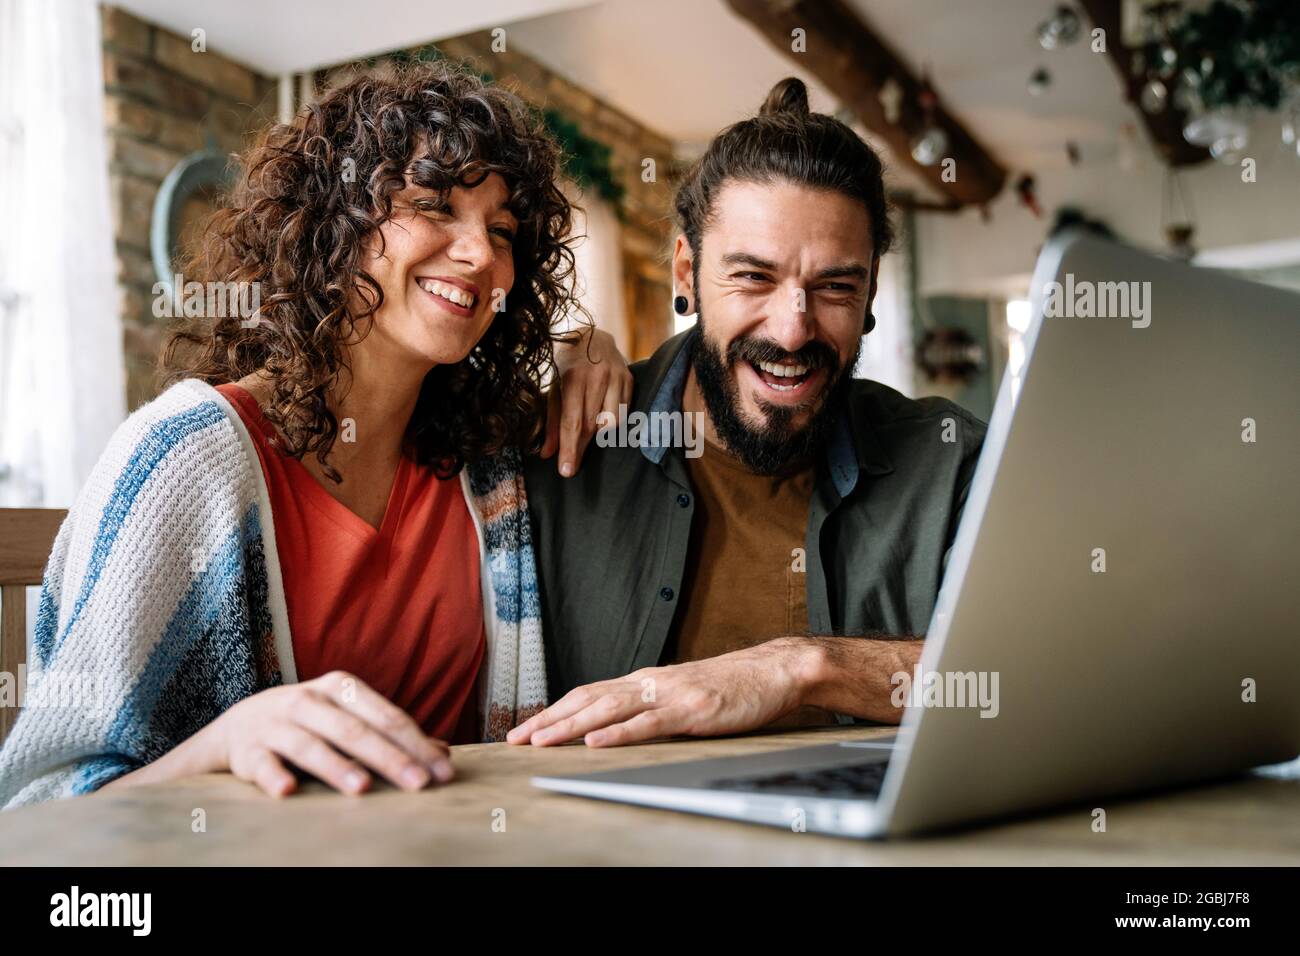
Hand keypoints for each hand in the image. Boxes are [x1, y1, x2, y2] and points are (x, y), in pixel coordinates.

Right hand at [207, 670, 454, 796]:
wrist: (238, 726)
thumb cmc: (311, 723)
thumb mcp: (349, 718)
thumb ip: (392, 735)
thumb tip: (443, 753)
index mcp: (341, 689)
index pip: (387, 717)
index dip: (417, 744)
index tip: (443, 772)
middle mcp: (309, 700)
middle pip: (355, 731)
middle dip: (390, 758)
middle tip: (419, 784)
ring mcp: (276, 724)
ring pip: (311, 745)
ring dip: (336, 767)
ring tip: (362, 788)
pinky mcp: (248, 750)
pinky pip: (262, 764)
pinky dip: (274, 776)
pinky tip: (287, 791)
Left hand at [506, 639, 820, 747]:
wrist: (775, 671)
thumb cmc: (733, 686)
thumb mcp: (683, 693)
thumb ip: (652, 705)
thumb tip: (619, 722)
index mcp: (646, 680)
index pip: (589, 693)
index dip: (554, 710)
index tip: (526, 728)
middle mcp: (650, 682)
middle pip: (588, 699)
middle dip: (549, 719)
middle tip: (516, 739)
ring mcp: (670, 695)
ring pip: (609, 709)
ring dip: (571, 726)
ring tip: (541, 740)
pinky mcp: (691, 710)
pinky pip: (648, 724)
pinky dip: (618, 734)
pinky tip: (595, 743)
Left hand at [541, 326, 632, 476]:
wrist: (592, 336)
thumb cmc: (567, 365)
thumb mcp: (553, 388)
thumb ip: (552, 421)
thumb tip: (548, 454)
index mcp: (573, 376)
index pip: (573, 421)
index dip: (569, 449)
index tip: (566, 471)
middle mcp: (597, 376)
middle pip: (591, 426)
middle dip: (580, 448)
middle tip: (572, 463)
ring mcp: (617, 377)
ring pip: (611, 423)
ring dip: (598, 434)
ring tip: (587, 433)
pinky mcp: (630, 379)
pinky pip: (623, 413)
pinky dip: (612, 421)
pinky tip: (602, 418)